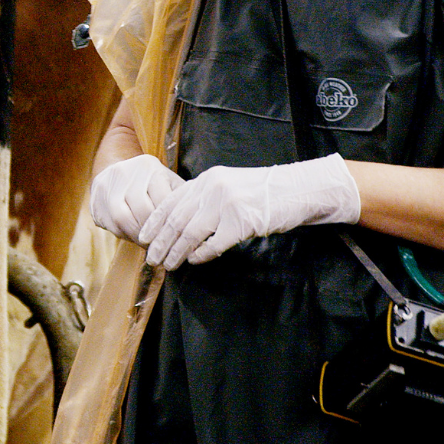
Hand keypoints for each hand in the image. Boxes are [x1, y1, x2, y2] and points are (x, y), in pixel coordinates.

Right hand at [89, 154, 181, 243]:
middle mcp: (126, 173)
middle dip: (153, 233)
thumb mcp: (167, 181)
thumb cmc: (150, 180)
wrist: (114, 165)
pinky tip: (133, 237)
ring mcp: (108, 185)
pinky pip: (110, 223)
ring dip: (137, 236)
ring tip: (147, 245)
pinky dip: (124, 234)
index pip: (162, 201)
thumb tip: (195, 228)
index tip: (177, 239)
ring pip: (123, 219)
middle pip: (142, 210)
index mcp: (150, 168)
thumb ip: (179, 200)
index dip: (169, 224)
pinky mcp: (95, 198)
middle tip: (162, 247)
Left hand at [137, 153, 361, 267]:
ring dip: (176, 252)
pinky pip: (214, 244)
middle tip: (152, 259)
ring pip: (190, 233)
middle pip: (176, 219)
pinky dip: (201, 254)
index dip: (154, 221)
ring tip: (169, 265)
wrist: (300, 190)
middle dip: (160, 242)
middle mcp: (212, 188)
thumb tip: (180, 222)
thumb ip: (205, 198)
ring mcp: (226, 204)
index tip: (143, 237)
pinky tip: (195, 261)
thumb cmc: (264, 192)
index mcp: (206, 179)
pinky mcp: (242, 222)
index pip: (171, 201)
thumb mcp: (229, 185)